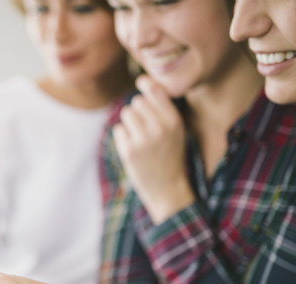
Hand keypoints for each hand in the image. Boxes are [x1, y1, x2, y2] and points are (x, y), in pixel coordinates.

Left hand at [113, 75, 194, 223]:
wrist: (168, 189)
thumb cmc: (170, 156)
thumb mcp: (176, 131)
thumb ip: (163, 109)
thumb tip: (144, 82)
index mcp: (174, 121)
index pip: (155, 90)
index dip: (145, 84)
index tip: (141, 82)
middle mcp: (160, 127)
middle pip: (137, 102)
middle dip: (138, 112)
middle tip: (145, 128)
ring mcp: (143, 139)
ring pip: (126, 113)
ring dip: (130, 124)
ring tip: (140, 139)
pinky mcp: (129, 150)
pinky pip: (118, 130)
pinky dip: (123, 138)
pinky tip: (134, 149)